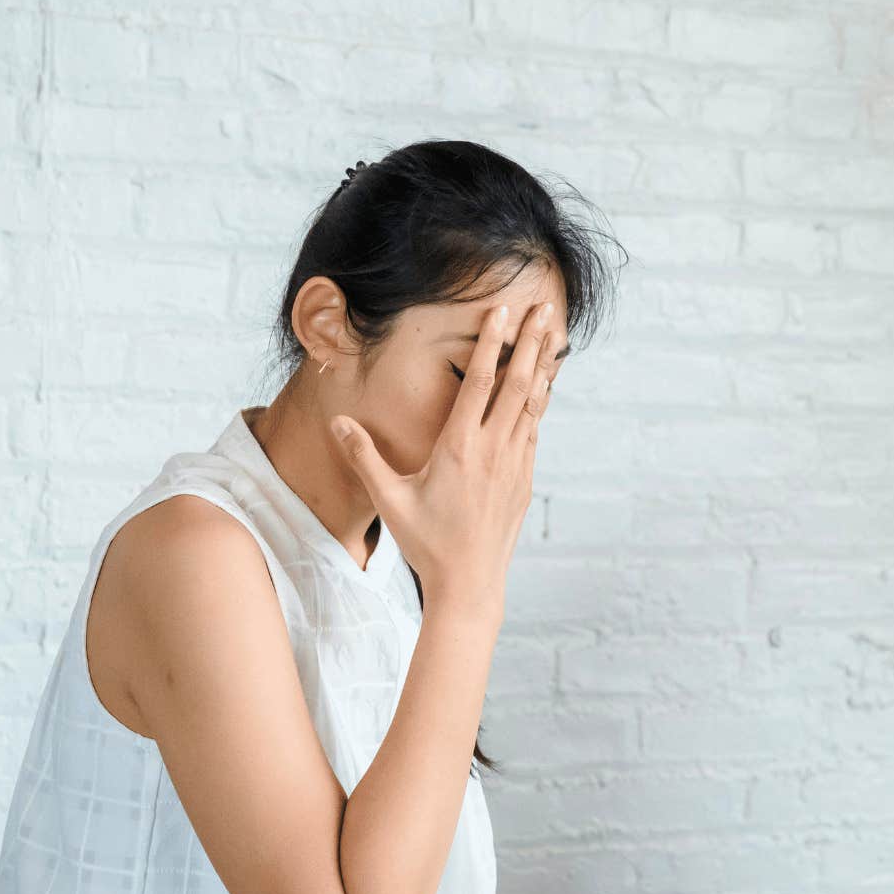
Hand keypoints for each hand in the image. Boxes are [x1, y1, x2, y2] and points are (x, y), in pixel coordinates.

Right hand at [330, 302, 564, 609]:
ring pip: (533, 404)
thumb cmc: (426, 542)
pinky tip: (542, 389)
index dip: (493, 343)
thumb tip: (337, 422)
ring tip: (555, 337)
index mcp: (461, 446)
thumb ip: (364, 457)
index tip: (503, 312)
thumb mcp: (389, 499)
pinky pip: (533, 430)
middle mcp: (494, 449)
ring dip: (544, 368)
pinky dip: (539, 403)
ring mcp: (515, 464)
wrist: (470, 583)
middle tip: (546, 310)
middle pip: (519, 384)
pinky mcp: (524, 480)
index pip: (480, 382)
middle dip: (533, 344)